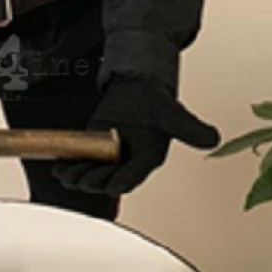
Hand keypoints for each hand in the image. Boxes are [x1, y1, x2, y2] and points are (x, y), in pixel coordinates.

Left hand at [53, 78, 218, 195]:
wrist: (137, 87)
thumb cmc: (156, 100)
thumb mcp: (172, 113)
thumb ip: (189, 128)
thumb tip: (213, 139)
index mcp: (149, 158)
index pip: (135, 174)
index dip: (123, 180)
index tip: (112, 185)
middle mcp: (129, 162)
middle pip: (110, 177)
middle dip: (95, 180)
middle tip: (82, 179)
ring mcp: (111, 156)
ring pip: (93, 172)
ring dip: (79, 176)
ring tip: (66, 176)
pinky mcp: (96, 148)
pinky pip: (82, 160)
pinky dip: (70, 165)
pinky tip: (58, 168)